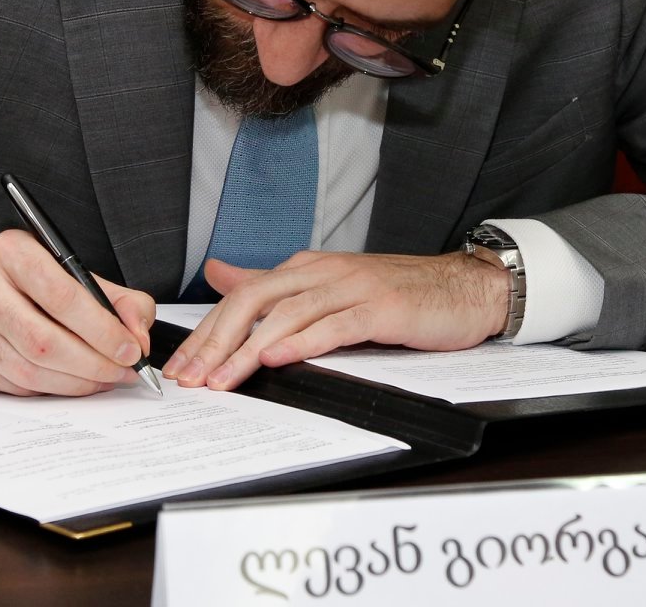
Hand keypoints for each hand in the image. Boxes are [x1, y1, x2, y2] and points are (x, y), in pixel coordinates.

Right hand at [0, 229, 154, 396]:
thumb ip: (115, 298)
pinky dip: (47, 389)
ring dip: (74, 383)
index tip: (131, 349)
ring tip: (102, 380)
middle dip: (93, 364)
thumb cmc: (23, 279)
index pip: (63, 297)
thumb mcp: (69, 271)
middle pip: (44, 341)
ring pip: (27, 370)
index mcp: (12, 251)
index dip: (102, 330)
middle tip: (121, 372)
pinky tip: (68, 382)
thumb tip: (139, 334)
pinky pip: (10, 386)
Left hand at [163, 250, 509, 391]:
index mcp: (307, 268)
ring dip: (250, 350)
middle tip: (192, 377)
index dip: (208, 332)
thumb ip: (272, 284)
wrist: (461, 288)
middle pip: (255, 301)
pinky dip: (304, 341)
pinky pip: (335, 324)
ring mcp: (352, 287)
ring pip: (288, 315)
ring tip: (224, 379)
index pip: (242, 296)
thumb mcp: (327, 285)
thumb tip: (219, 275)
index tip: (184, 366)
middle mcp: (324, 271)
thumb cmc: (396, 293)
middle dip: (217, 341)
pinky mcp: (380, 307)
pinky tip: (280, 357)